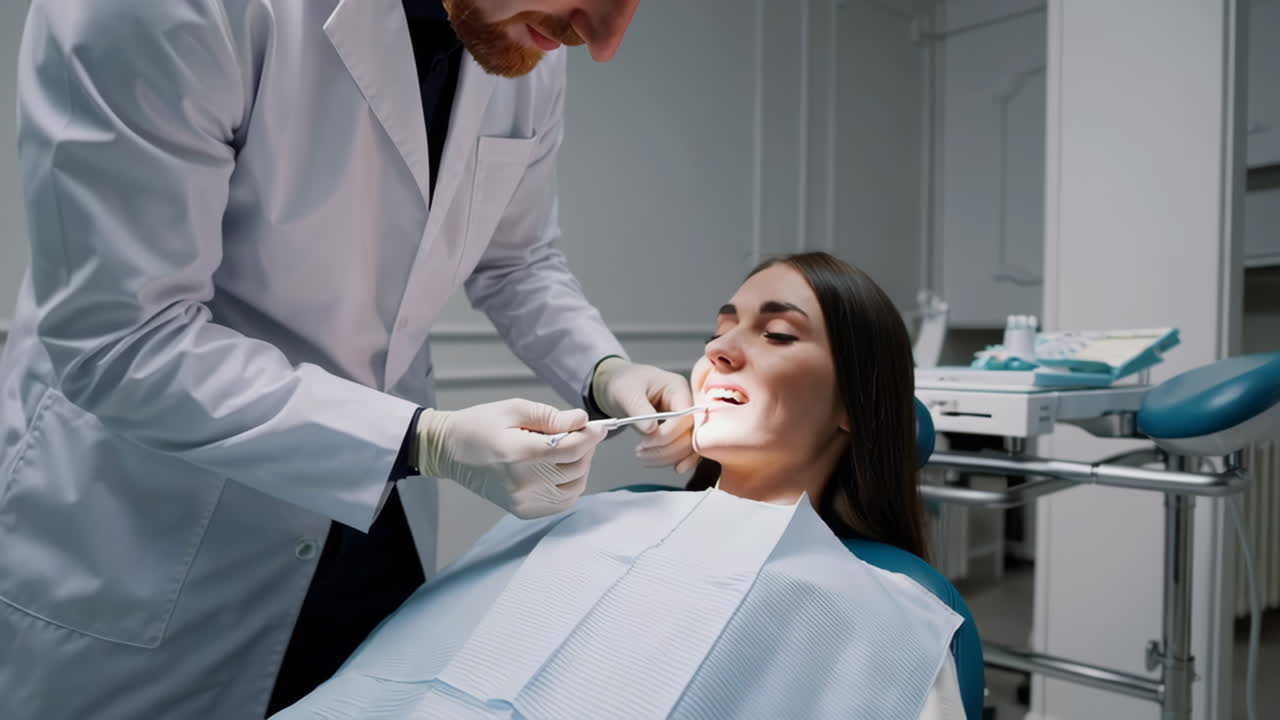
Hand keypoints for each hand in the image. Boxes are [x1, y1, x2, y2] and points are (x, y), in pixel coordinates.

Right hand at [415, 399, 606, 518]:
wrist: (448, 451)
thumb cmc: (479, 425)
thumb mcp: (514, 409)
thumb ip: (550, 416)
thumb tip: (580, 420)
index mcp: (520, 453)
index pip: (572, 448)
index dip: (591, 435)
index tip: (599, 426)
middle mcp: (523, 482)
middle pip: (576, 467)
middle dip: (586, 448)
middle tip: (581, 433)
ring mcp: (523, 500)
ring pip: (574, 487)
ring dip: (580, 467)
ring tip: (570, 450)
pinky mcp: (523, 510)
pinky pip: (561, 502)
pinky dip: (569, 486)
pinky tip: (561, 469)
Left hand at [592, 357, 698, 473]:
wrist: (619, 384)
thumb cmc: (624, 382)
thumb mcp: (626, 393)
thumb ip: (639, 410)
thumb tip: (651, 431)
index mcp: (678, 388)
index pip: (684, 416)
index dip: (667, 434)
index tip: (646, 443)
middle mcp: (687, 403)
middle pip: (690, 433)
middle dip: (668, 449)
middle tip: (641, 454)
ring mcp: (686, 417)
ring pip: (689, 444)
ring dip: (670, 457)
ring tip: (644, 458)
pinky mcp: (680, 430)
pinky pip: (686, 447)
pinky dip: (678, 458)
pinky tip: (672, 467)